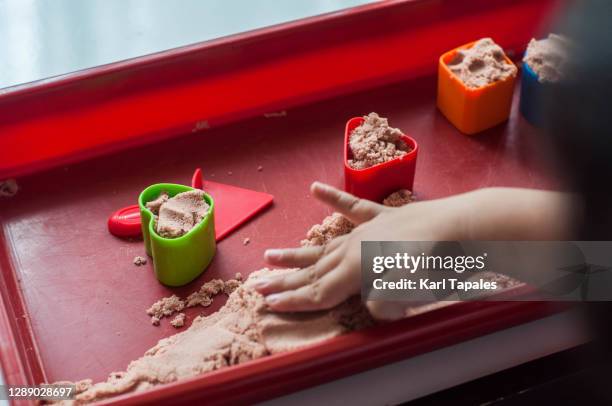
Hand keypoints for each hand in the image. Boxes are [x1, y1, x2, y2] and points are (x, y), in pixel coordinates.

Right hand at [254, 182, 466, 319]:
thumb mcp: (408, 292)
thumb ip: (383, 303)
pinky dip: (333, 199)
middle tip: (257, 284)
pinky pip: (352, 207)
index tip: (268, 305)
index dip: (293, 300)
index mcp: (356, 269)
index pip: (318, 291)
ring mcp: (366, 231)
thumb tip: (372, 308)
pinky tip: (315, 189)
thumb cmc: (436, 263)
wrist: (458, 226)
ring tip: (272, 255)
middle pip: (313, 270)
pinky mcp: (382, 216)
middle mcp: (353, 249)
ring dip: (298, 253)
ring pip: (324, 245)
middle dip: (285, 281)